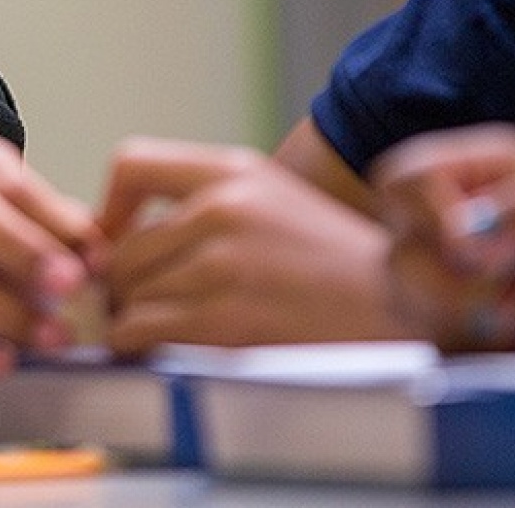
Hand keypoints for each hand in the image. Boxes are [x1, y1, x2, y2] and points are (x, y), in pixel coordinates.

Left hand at [97, 137, 406, 352]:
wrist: (405, 311)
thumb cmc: (339, 265)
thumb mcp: (275, 201)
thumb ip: (208, 205)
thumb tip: (123, 235)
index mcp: (236, 171)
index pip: (131, 164)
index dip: (109, 207)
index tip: (113, 238)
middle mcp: (223, 207)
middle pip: (123, 250)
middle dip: (125, 285)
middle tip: (146, 307)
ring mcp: (222, 264)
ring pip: (127, 294)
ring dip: (136, 320)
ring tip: (170, 331)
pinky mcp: (223, 321)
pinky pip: (139, 331)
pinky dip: (141, 346)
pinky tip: (168, 351)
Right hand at [373, 124, 514, 350]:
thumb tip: (464, 238)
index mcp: (474, 173)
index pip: (403, 178)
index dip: (420, 210)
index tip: (467, 244)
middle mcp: (453, 219)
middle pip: (396, 242)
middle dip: (441, 273)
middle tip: (502, 283)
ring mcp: (456, 271)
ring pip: (408, 292)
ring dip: (459, 308)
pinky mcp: (466, 318)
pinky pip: (434, 334)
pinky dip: (470, 339)